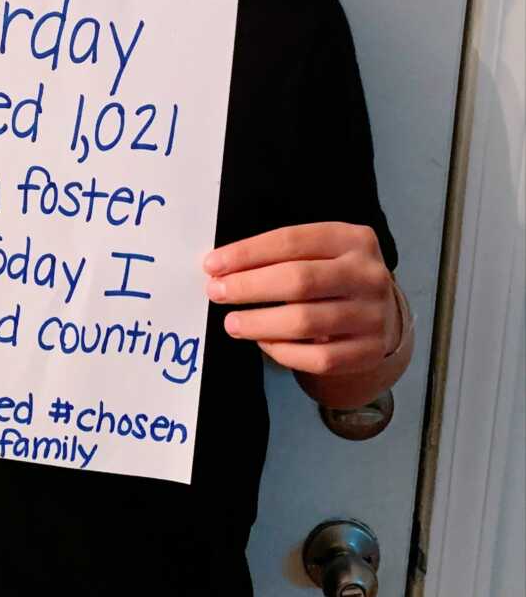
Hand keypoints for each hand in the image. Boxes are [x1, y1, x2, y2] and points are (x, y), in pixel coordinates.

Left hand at [203, 222, 400, 376]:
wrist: (383, 314)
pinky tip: (264, 342)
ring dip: (259, 323)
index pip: (291, 241)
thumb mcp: (320, 252)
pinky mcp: (369, 351)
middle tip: (217, 291)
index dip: (247, 253)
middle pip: (299, 280)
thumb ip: (280, 255)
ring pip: (306, 321)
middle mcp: (368, 275)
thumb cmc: (335, 276)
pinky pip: (318, 357)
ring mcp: (372, 315)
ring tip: (232, 322)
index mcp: (352, 239)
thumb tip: (223, 268)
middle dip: (249, 286)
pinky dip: (283, 351)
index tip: (213, 264)